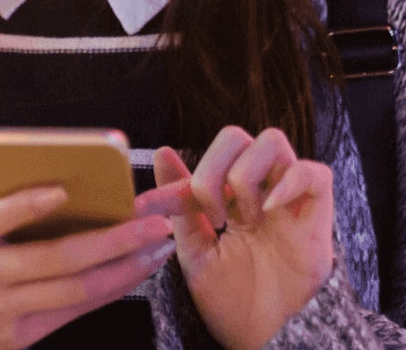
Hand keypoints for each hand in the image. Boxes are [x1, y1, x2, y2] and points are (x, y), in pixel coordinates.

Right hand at [0, 181, 174, 349]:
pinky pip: (72, 312)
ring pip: (75, 290)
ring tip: (158, 245)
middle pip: (55, 258)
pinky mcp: (15, 339)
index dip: (27, 206)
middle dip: (113, 238)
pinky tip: (132, 271)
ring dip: (125, 267)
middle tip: (154, 220)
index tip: (63, 190)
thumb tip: (51, 177)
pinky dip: (108, 290)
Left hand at [138, 128, 332, 349]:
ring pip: (272, 141)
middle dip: (211, 167)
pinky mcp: (318, 218)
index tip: (147, 207)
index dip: (174, 181)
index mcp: (230, 201)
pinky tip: (267, 209)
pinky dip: (290, 180)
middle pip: (236, 137)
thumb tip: (163, 153)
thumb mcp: (195, 251)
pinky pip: (316, 173)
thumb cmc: (233, 303)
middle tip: (209, 214)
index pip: (203, 163)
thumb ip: (181, 205)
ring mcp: (290, 203)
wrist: (265, 341)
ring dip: (244, 174)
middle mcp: (261, 194)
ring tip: (242, 217)